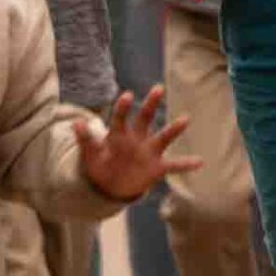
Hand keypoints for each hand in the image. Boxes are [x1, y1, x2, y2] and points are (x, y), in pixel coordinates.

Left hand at [76, 85, 195, 200]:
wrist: (112, 187)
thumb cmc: (101, 166)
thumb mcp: (90, 155)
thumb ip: (85, 140)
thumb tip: (75, 122)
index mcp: (119, 136)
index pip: (120, 119)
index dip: (122, 108)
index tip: (127, 95)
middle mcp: (137, 139)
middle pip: (144, 119)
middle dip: (150, 104)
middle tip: (158, 88)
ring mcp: (149, 152)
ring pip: (163, 137)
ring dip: (174, 129)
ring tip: (185, 119)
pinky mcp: (158, 167)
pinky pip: (174, 165)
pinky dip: (186, 164)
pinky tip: (200, 162)